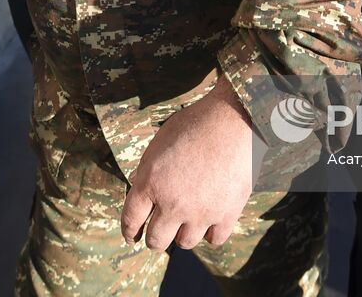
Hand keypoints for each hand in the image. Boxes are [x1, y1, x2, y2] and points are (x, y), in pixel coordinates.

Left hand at [120, 79, 257, 249]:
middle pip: (156, 240)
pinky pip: (214, 240)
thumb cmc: (194, 124)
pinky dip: (210, 233)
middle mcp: (173, 203)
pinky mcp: (227, 214)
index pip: (131, 220)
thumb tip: (142, 191)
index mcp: (151, 182)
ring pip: (184, 243)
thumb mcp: (159, 143)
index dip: (129, 231)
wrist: (232, 119)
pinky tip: (209, 222)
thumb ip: (148, 171)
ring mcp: (201, 212)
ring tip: (187, 222)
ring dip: (182, 234)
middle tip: (159, 232)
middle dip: (154, 238)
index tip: (132, 236)